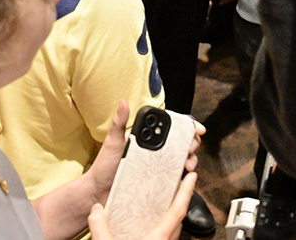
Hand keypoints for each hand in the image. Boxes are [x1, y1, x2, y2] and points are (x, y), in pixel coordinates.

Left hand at [87, 102, 203, 203]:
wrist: (99, 192)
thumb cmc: (104, 166)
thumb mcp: (113, 141)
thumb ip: (119, 122)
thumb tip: (124, 102)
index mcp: (146, 139)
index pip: (171, 128)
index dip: (187, 127)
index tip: (197, 129)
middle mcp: (154, 152)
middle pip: (181, 144)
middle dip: (191, 143)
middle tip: (192, 148)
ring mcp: (157, 168)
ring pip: (181, 161)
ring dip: (190, 160)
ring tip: (187, 164)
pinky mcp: (158, 183)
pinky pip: (175, 179)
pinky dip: (183, 178)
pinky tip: (183, 178)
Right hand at [87, 172, 196, 239]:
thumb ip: (101, 229)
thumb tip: (96, 210)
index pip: (178, 210)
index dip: (186, 191)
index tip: (192, 177)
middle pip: (178, 221)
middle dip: (179, 203)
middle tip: (177, 188)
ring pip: (172, 234)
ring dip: (170, 220)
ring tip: (161, 208)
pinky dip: (159, 233)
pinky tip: (147, 232)